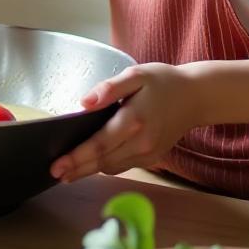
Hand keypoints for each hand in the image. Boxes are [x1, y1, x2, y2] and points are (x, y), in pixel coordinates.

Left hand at [49, 63, 202, 182]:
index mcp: (134, 120)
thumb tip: (84, 103)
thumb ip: (109, 89)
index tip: (56, 166)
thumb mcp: (136, 75)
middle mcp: (141, 142)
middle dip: (77, 169)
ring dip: (89, 170)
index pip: (99, 144)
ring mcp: (148, 154)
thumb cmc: (163, 81)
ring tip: (68, 170)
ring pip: (112, 167)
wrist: (195, 97)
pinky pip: (124, 166)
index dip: (76, 157)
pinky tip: (93, 162)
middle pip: (102, 161)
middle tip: (53, 173)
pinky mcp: (152, 159)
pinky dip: (106, 165)